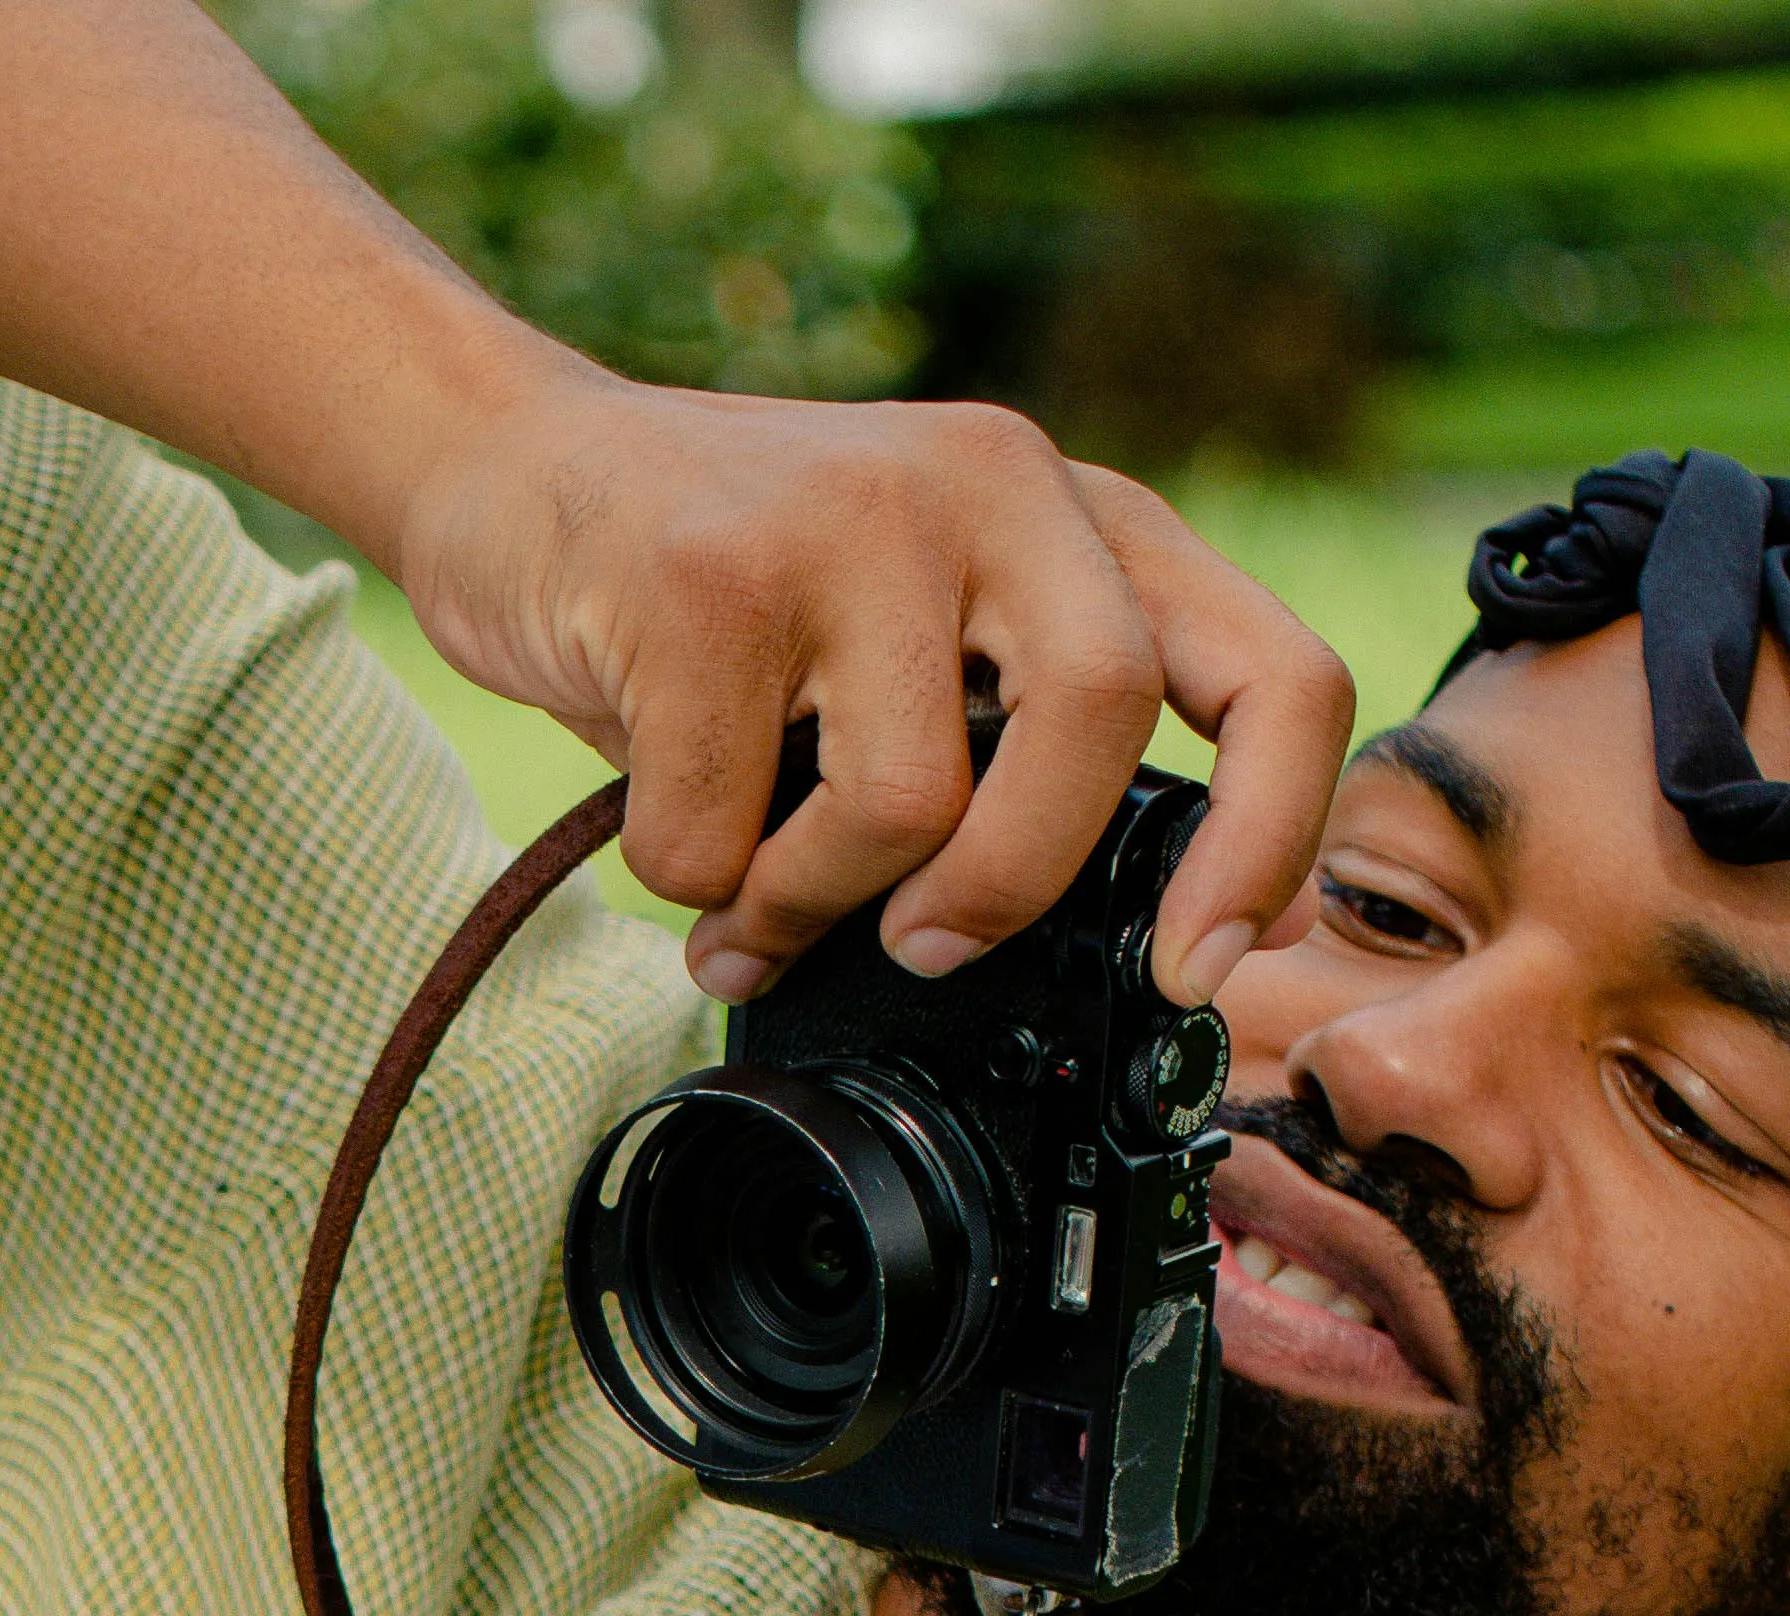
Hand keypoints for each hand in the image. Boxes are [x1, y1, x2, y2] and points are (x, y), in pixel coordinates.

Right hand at [392, 371, 1352, 1011]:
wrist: (512, 469)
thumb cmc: (731, 605)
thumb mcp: (918, 649)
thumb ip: (1020, 758)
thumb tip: (1139, 953)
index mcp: (1079, 521)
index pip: (1277, 677)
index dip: (1269, 844)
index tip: (1197, 972)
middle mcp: (995, 481)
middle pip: (1098, 715)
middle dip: (1007, 881)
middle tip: (924, 946)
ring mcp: (854, 507)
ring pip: (906, 798)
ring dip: (810, 899)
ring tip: (752, 892)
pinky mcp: (709, 569)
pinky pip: (727, 825)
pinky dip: (688, 880)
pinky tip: (667, 835)